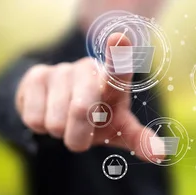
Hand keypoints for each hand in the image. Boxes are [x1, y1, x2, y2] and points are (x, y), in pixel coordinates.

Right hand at [15, 33, 157, 160]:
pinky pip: (34, 118)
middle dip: (79, 136)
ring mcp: (62, 70)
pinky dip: (40, 126)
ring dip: (59, 132)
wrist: (64, 108)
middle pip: (81, 110)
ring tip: (64, 120)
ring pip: (55, 121)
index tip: (119, 38)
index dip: (118, 55)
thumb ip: (140, 140)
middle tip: (81, 135)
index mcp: (114, 82)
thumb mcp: (120, 129)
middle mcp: (89, 70)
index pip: (118, 70)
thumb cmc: (100, 118)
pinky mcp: (35, 76)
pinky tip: (47, 112)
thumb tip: (161, 155)